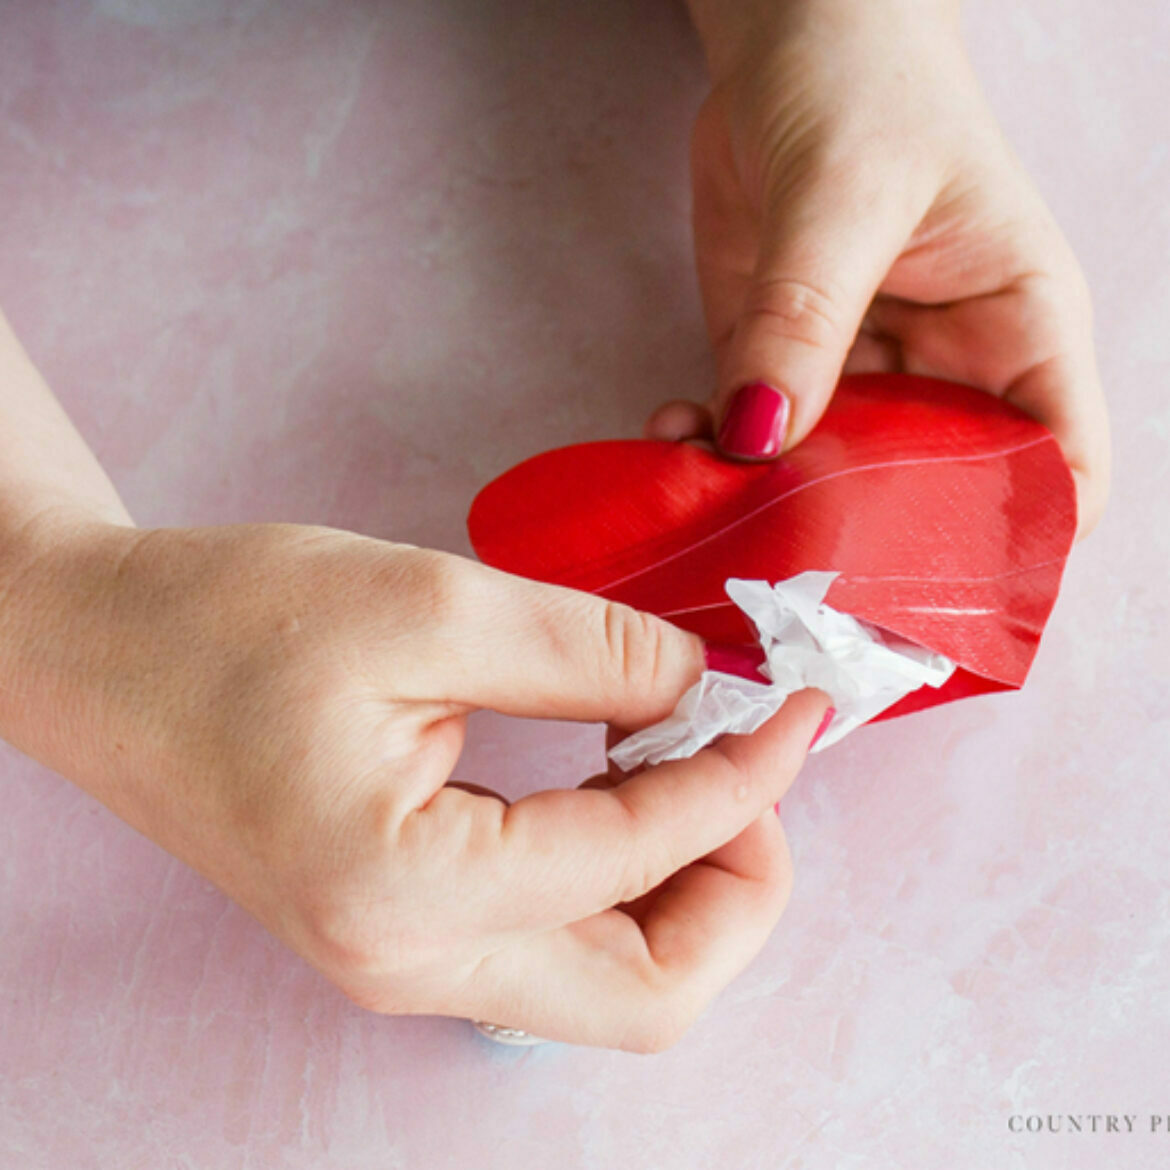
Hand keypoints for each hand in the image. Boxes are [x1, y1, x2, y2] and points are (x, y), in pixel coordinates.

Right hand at [0, 515, 828, 1049]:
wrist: (103, 653)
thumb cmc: (227, 622)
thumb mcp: (426, 604)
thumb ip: (588, 649)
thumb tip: (704, 679)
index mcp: (408, 895)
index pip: (641, 860)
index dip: (745, 777)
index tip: (793, 704)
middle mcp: (410, 965)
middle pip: (651, 994)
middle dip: (738, 882)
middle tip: (753, 761)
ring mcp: (407, 960)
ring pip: (612, 979)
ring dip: (686, 880)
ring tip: (696, 759)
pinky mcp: (405, 927)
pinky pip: (558, 938)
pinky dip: (624, 872)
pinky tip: (625, 777)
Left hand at [657, 0, 1108, 536]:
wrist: (793, 35)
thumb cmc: (868, 85)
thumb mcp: (846, 195)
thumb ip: (804, 320)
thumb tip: (759, 438)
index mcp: (1019, 335)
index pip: (1054, 467)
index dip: (1015, 545)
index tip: (933, 602)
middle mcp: (947, 370)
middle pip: (928, 496)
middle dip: (863, 545)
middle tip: (790, 580)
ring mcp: (860, 373)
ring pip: (829, 477)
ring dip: (769, 503)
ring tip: (710, 511)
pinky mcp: (782, 361)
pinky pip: (753, 433)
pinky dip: (715, 453)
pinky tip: (673, 446)